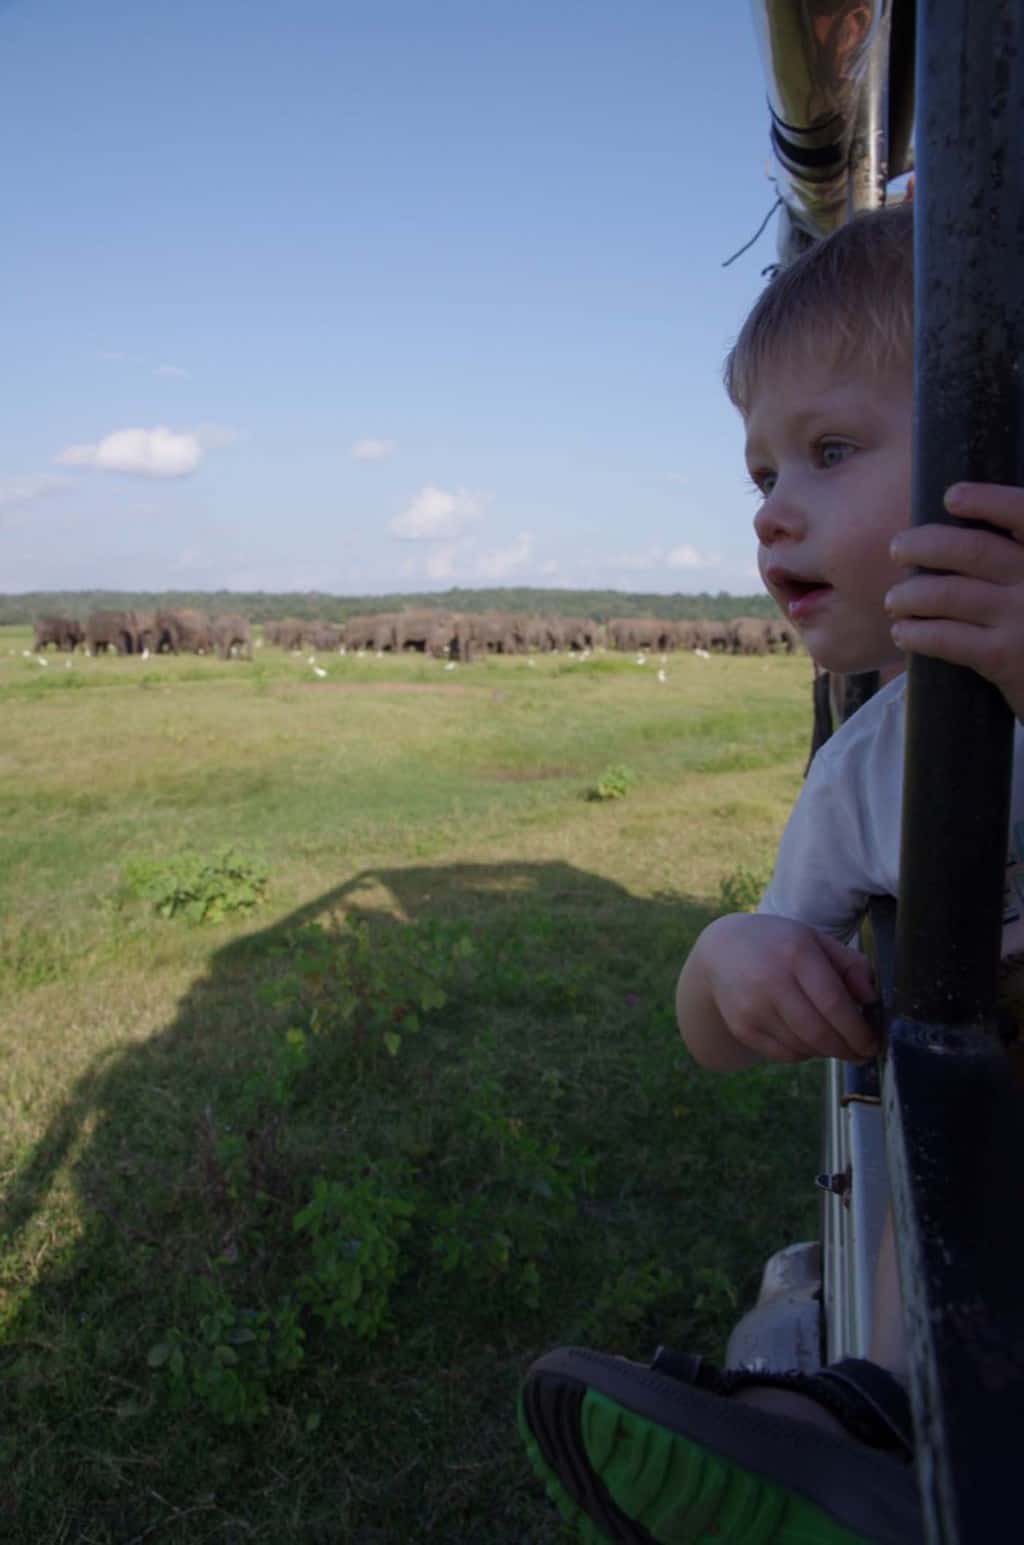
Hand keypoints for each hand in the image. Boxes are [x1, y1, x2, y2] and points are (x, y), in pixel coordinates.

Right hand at [688, 913, 878, 1066]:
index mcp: (796, 953)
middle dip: (847, 1050)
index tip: (872, 1043)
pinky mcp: (741, 1027)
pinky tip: (808, 1040)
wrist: (723, 950)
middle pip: (819, 1033)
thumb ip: (853, 965)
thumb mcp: (818, 941)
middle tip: (862, 1054)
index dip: (858, 1031)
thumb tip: (871, 1000)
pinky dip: (804, 1054)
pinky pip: (784, 1055)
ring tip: (836, 1041)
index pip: (834, 1003)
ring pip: (803, 1048)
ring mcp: (752, 1007)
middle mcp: (771, 981)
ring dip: (827, 1051)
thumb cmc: (781, 945)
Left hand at [886, 482, 1023, 719]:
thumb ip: (1015, 555)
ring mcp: (1022, 618)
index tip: (951, 497)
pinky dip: (916, 634)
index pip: (1023, 512)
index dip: (987, 500)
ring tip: (893, 601)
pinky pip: (946, 638)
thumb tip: (959, 526)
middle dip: (923, 545)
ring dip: (910, 594)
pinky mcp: (1004, 657)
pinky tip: (903, 634)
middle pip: (971, 549)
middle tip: (897, 549)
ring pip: (948, 594)